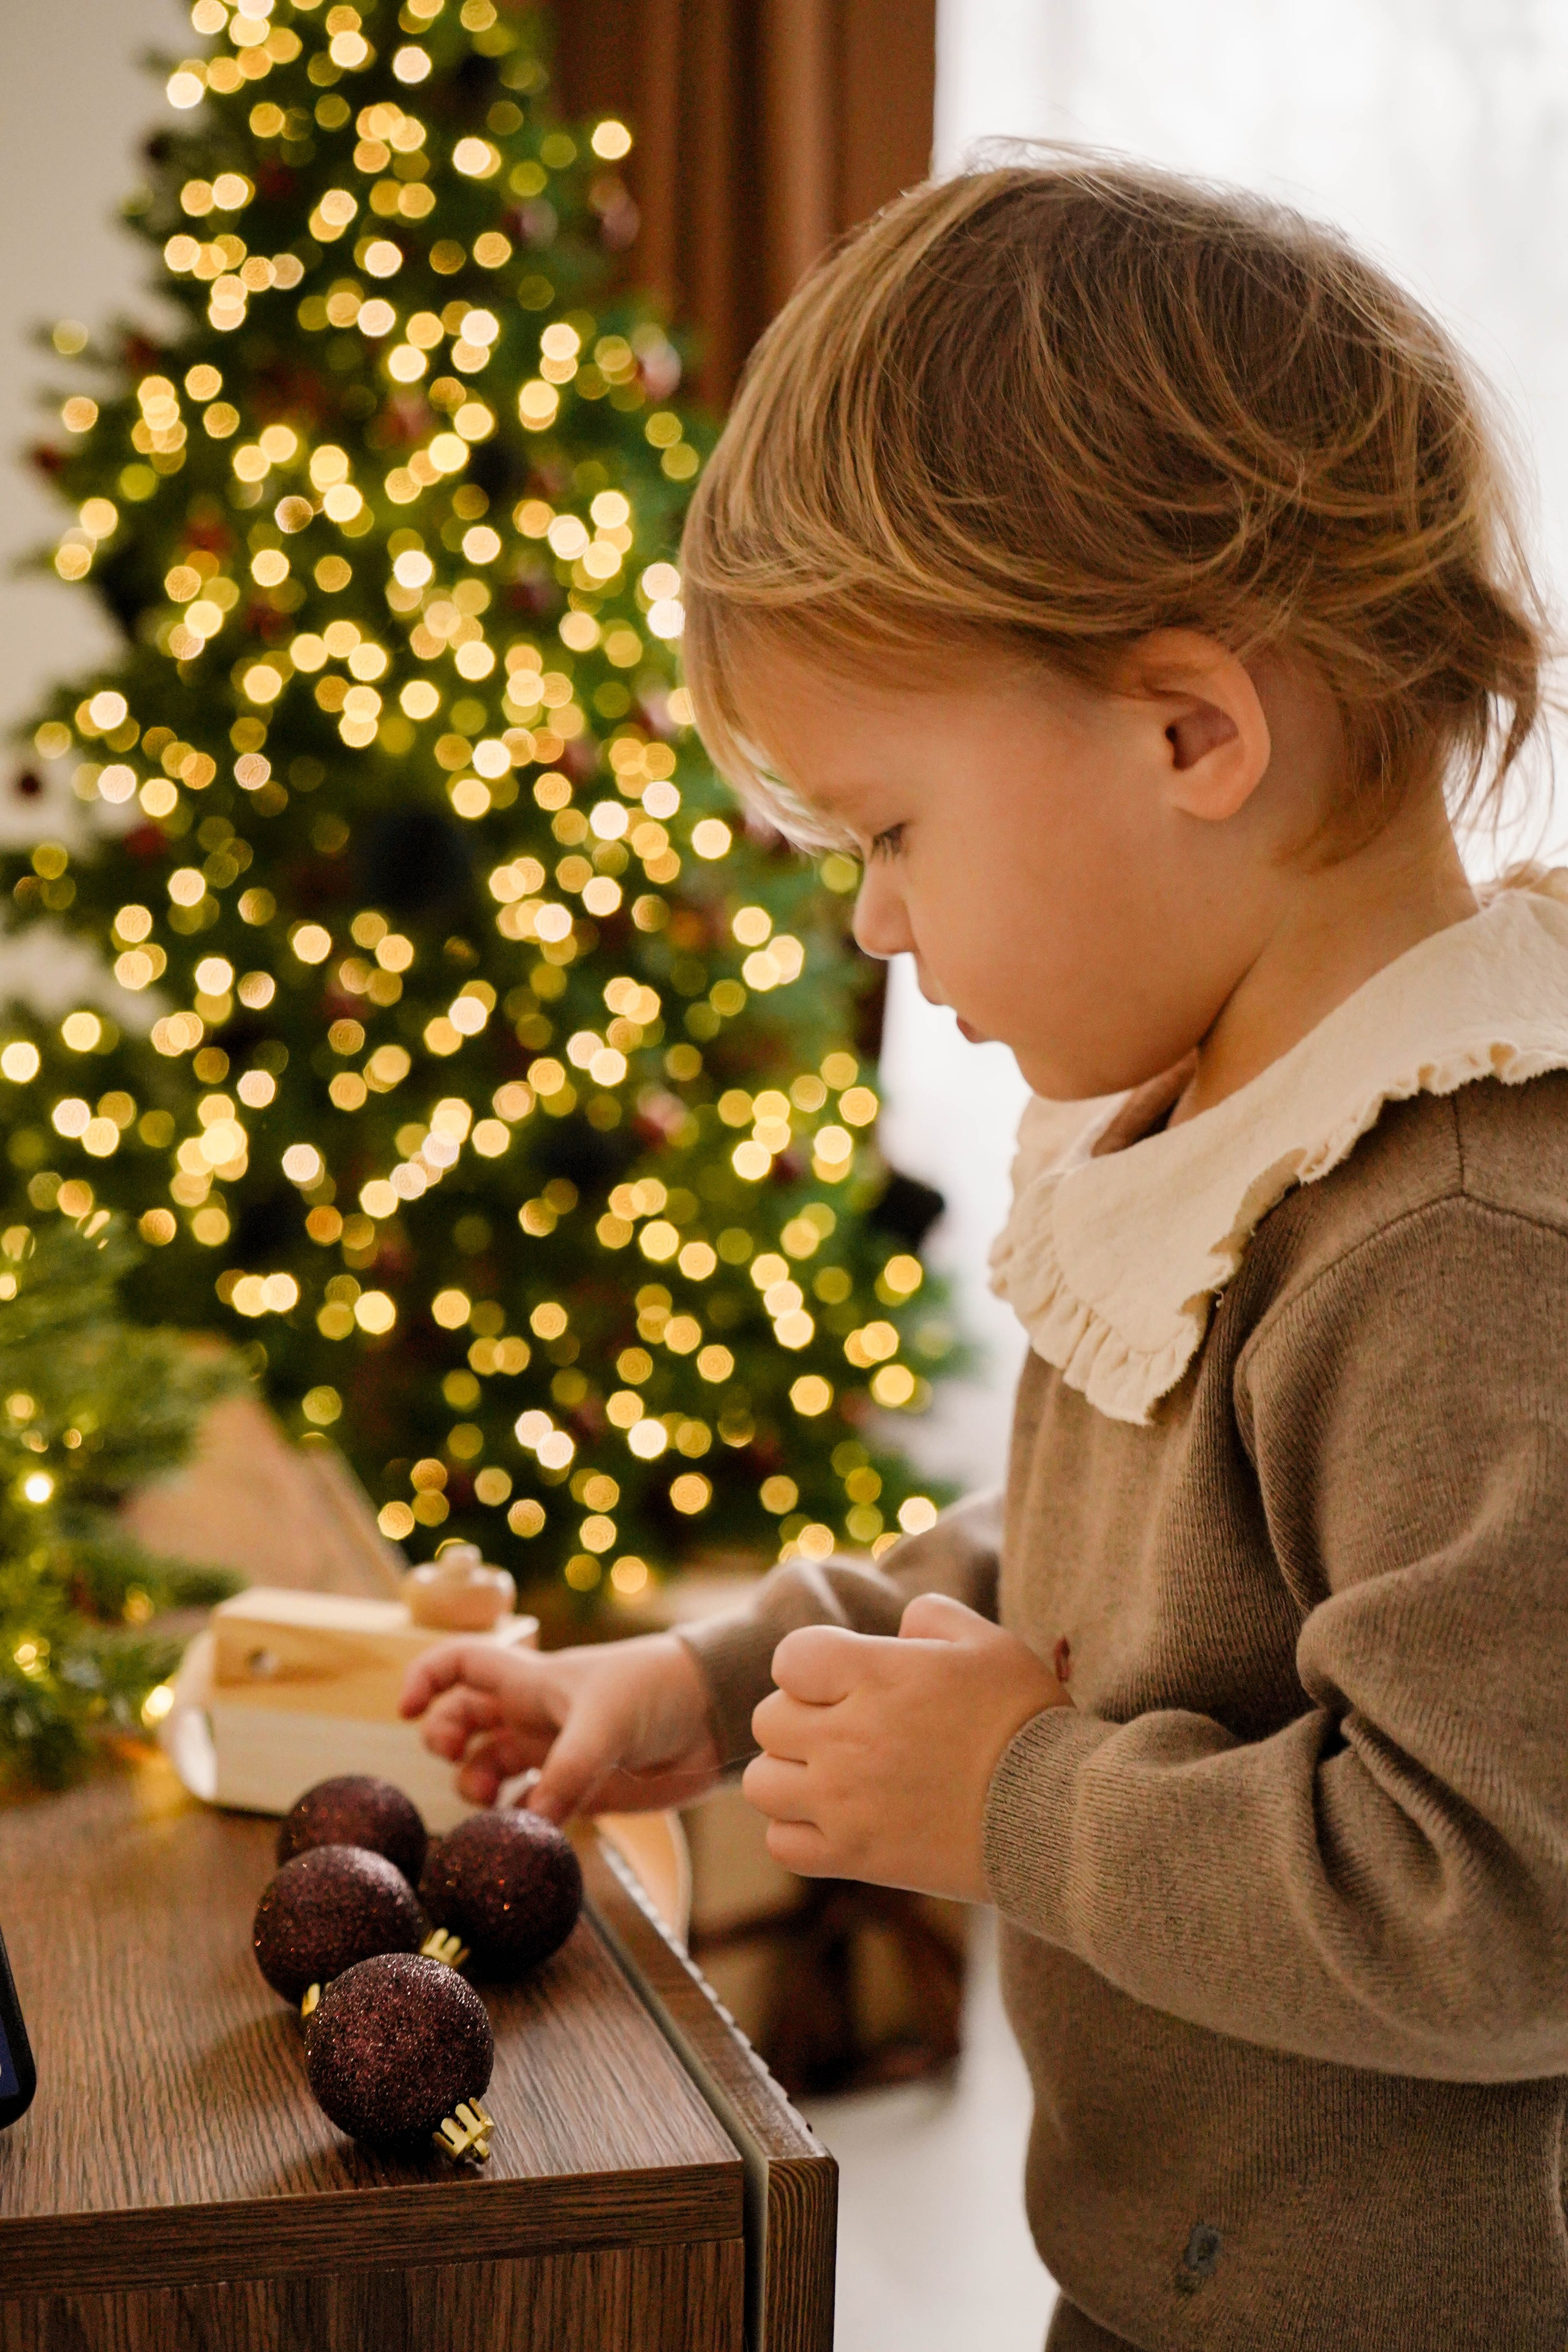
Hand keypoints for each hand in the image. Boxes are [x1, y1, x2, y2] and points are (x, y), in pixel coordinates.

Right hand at [399, 1631, 722, 1822]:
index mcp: (531, 1679)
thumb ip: (565, 1772)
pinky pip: (531, 1809)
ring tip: (493, 1805)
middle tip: (461, 1762)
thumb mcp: (605, 1723)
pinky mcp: (580, 1788)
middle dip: (446, 1741)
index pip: (459, 1662)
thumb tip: (529, 1825)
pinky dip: (518, 1823)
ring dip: (477, 1787)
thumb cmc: (657, 1691)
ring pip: (489, 1769)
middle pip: (462, 1721)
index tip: (406, 1710)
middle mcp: (533, 1714)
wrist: (714, 1715)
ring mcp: (554, 1752)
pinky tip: (525, 1833)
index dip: (424, 1678)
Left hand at [742, 1593, 1067, 1900]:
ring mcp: (845, 1802)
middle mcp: (847, 1738)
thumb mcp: (989, 1642)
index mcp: (875, 1675)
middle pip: (768, 1721)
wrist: (1053, 1813)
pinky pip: (782, 1844)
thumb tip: (897, 1630)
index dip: (812, 1665)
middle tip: (844, 1727)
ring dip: (789, 1776)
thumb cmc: (1024, 1720)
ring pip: (761, 1784)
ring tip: (832, 1777)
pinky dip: (797, 1832)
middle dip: (799, 1718)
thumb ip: (931, 1618)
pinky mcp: (855, 1856)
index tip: (844, 1678)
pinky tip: (835, 1820)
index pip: (789, 1658)